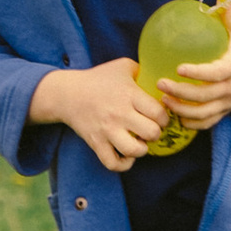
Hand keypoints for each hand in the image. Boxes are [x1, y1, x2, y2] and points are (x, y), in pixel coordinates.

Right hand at [30, 55, 169, 171]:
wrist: (67, 94)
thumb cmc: (97, 78)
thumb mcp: (122, 66)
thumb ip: (142, 70)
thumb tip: (159, 78)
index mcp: (128, 95)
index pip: (158, 113)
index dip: (164, 117)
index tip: (159, 117)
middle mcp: (119, 114)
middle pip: (151, 133)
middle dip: (156, 133)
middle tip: (151, 129)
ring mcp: (107, 130)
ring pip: (134, 150)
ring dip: (142, 149)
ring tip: (140, 142)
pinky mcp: (96, 143)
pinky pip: (112, 163)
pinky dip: (123, 164)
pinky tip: (127, 156)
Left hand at [155, 0, 230, 127]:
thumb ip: (230, 17)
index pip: (213, 74)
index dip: (196, 73)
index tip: (179, 68)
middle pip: (203, 97)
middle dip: (179, 93)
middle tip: (160, 84)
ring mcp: (230, 101)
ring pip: (204, 114)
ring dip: (182, 111)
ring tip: (165, 102)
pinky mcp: (230, 110)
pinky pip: (210, 122)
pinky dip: (194, 123)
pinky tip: (180, 118)